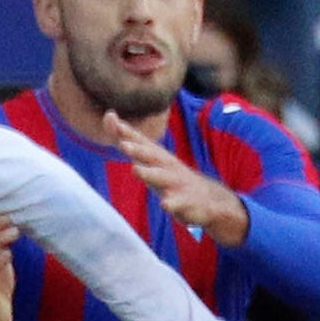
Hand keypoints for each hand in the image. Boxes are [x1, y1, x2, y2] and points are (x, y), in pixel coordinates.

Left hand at [103, 118, 250, 244]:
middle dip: (138, 149)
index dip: (127, 132)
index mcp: (159, 158)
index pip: (142, 142)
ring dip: (149, 173)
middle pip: (152, 156)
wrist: (211, 200)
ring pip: (163, 178)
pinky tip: (166, 204)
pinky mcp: (188, 203)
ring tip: (135, 170)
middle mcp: (169, 167)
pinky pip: (179, 204)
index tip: (111, 119)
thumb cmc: (172, 178)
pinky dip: (173, 203)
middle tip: (123, 144)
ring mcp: (179, 185)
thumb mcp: (152, 162)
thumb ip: (130, 143)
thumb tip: (108, 116)